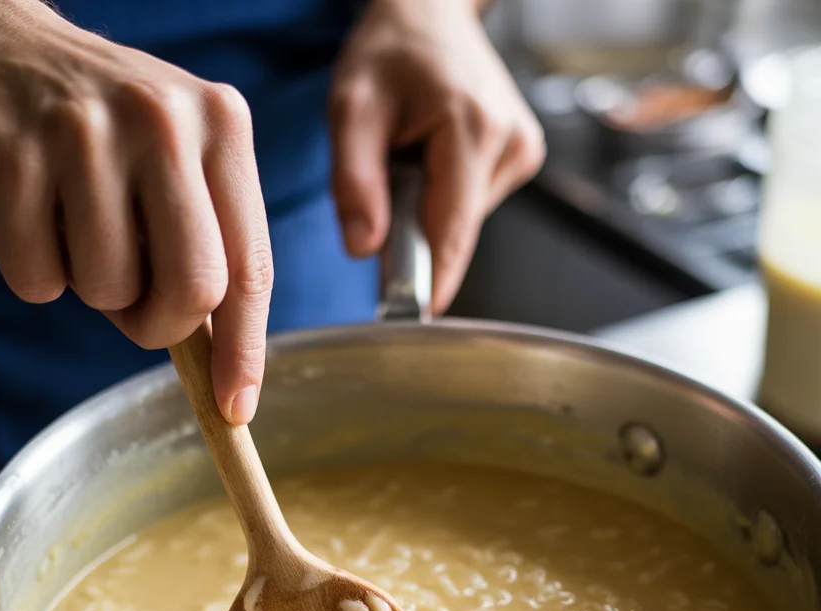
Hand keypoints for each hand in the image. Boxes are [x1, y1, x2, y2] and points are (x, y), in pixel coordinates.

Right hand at [0, 0, 271, 423]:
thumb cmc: (106, 133)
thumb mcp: (181, 160)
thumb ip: (213, 243)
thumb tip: (227, 366)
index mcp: (223, 126)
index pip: (250, 267)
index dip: (245, 351)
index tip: (235, 407)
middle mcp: (164, 121)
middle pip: (192, 290)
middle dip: (161, 326)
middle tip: (135, 308)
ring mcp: (85, 134)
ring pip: (109, 292)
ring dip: (91, 291)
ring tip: (77, 229)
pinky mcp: (13, 156)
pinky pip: (38, 281)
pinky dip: (36, 273)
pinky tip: (34, 214)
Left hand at [330, 0, 544, 313]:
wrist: (430, 12)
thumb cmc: (391, 51)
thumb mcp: (351, 108)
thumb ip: (354, 182)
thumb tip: (365, 249)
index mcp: (471, 129)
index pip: (450, 234)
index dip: (427, 282)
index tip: (407, 317)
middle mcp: (508, 143)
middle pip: (454, 233)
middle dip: (414, 233)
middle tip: (385, 190)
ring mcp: (520, 152)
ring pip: (462, 223)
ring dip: (427, 210)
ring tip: (411, 160)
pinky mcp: (521, 158)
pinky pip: (471, 206)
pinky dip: (444, 197)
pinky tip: (434, 160)